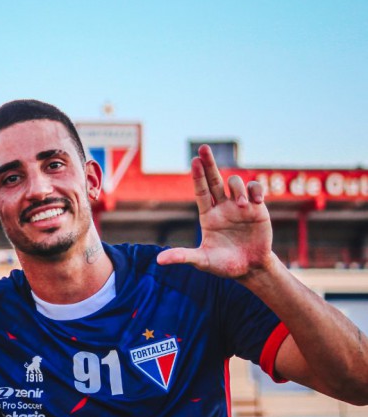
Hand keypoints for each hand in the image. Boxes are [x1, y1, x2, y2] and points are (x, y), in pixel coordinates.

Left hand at [156, 145, 274, 278]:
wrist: (250, 268)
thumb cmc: (224, 265)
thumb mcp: (202, 261)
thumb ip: (183, 257)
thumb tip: (159, 260)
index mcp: (208, 215)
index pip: (201, 191)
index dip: (197, 176)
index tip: (194, 161)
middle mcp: (222, 207)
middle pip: (214, 179)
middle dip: (209, 163)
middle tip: (203, 148)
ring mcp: (240, 206)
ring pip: (235, 183)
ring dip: (237, 189)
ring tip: (241, 205)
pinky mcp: (257, 208)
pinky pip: (255, 189)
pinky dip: (255, 190)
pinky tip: (256, 201)